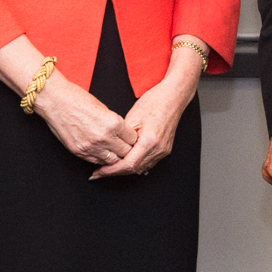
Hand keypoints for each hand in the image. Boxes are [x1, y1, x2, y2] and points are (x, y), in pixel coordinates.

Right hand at [32, 75, 137, 167]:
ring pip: (112, 160)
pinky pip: (97, 161)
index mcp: (113, 123)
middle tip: (122, 144)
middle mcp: (104, 137)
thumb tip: (121, 134)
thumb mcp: (103, 108)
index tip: (128, 136)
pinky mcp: (80, 152)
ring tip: (111, 148)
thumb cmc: (77, 98)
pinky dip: (101, 158)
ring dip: (113, 155)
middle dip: (125, 148)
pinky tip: (100, 150)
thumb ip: (114, 123)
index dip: (131, 137)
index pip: (133, 139)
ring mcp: (91, 147)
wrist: (55, 100)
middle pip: (125, 152)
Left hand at [99, 43, 203, 178]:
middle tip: (99, 173)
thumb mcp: (132, 117)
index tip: (99, 172)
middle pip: (134, 169)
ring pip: (141, 168)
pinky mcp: (164, 149)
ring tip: (108, 169)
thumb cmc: (154, 102)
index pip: (128, 164)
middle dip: (115, 172)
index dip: (111, 170)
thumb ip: (122, 137)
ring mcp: (163, 151)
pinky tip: (123, 164)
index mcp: (149, 142)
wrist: (173, 97)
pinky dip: (135, 164)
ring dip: (124, 170)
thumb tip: (111, 150)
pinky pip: (147, 163)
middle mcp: (158, 150)